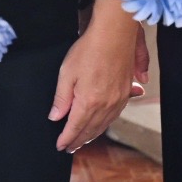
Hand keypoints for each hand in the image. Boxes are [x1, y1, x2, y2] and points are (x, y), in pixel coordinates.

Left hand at [50, 2, 138, 152]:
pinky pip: (115, 114)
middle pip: (90, 129)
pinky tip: (103, 123)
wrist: (115, 33)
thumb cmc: (90, 49)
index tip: (60, 146)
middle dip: (79, 140)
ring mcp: (118, 99)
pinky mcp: (126, 91)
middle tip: (70, 147)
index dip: (66, 139)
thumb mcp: (67, 72)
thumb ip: (61, 98)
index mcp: (89, 102)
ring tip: (84, 139)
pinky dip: (106, 123)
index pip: (74, 128)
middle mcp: (106, 105)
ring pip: (104, 124)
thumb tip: (55, 116)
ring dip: (93, 134)